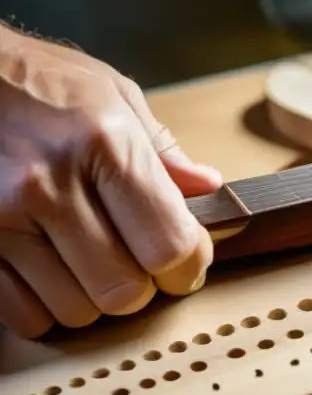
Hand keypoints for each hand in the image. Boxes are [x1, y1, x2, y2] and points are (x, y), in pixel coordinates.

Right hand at [0, 24, 222, 338]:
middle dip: (143, 288)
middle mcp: (49, 185)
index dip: (189, 267)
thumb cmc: (34, 80)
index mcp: (103, 145)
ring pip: (74, 311)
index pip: (168, 245)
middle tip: (138, 265)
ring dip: (92, 299)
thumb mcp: (110, 94)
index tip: (187, 263)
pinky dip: (43, 307)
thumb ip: (161, 150)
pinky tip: (47, 273)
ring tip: (87, 262)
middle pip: (124, 290)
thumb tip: (207, 188)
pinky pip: (21, 314)